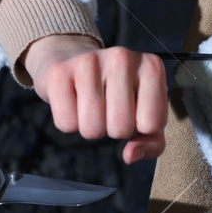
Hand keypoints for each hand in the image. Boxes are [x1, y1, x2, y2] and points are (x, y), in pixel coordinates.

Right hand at [20, 33, 167, 163]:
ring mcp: (89, 61)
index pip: (152, 124)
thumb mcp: (144, 115)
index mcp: (151, 67)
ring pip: (92, 129)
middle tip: (108, 109)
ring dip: (91, 128)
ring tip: (91, 105)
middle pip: (121, 128)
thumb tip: (130, 155)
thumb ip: (151, 143)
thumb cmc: (116, 93)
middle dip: (113, 129)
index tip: (132, 110)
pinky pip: (67, 124)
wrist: (72, 60)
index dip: (140, 128)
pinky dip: (69, 122)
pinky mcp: (59, 71)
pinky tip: (72, 100)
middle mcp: (122, 58)